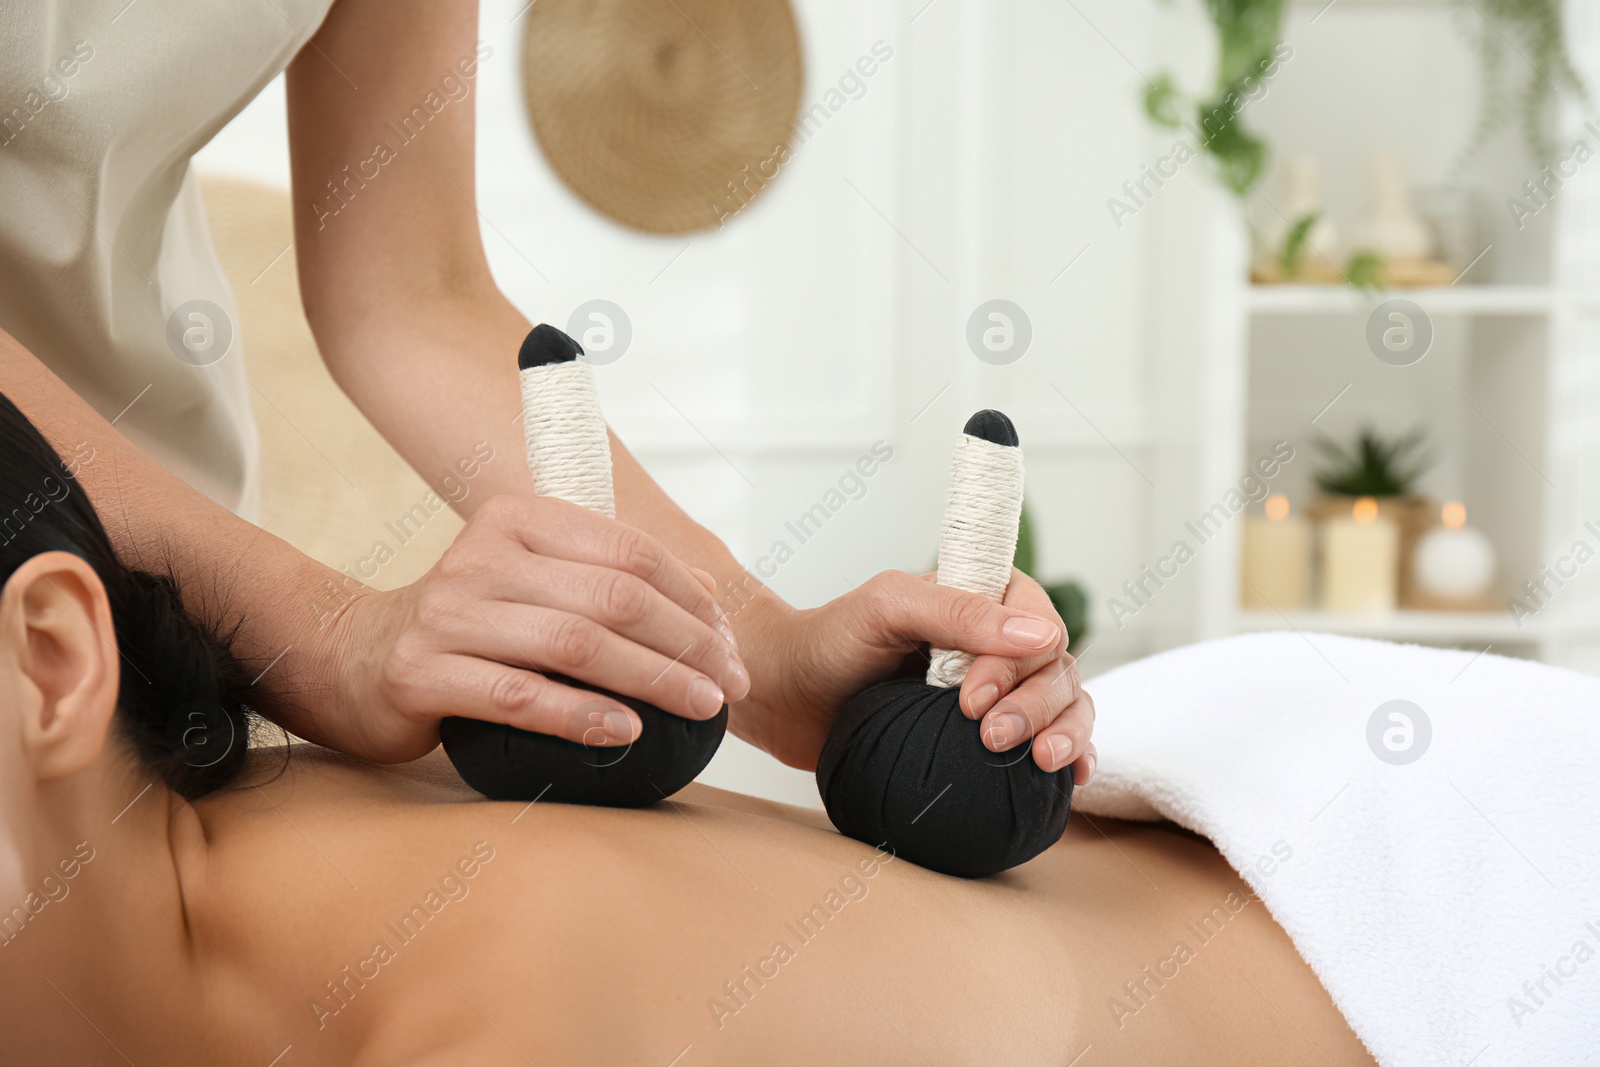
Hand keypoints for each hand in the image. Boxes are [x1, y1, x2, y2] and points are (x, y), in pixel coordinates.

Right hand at [320, 495, 749, 761]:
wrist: (351, 658)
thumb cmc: (467, 624)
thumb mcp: (534, 581)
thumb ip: (606, 578)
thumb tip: (707, 598)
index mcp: (519, 519)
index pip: (630, 551)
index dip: (692, 600)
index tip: (730, 645)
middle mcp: (483, 555)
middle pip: (613, 597)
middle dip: (687, 643)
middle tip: (730, 683)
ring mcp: (448, 614)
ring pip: (575, 644)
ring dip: (652, 679)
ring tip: (701, 708)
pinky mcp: (422, 673)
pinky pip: (519, 696)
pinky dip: (582, 716)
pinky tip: (627, 733)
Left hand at [731, 568, 1094, 780]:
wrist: (785, 696)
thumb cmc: (829, 641)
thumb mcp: (886, 609)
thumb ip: (957, 612)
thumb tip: (1040, 636)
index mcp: (983, 599)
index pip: (1039, 625)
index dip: (1017, 664)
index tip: (971, 697)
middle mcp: (998, 644)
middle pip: (1058, 670)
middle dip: (1037, 706)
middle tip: (992, 736)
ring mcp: (998, 693)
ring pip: (1065, 706)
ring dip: (1064, 733)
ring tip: (1040, 761)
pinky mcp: (985, 738)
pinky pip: (1047, 742)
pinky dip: (1071, 757)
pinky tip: (1069, 778)